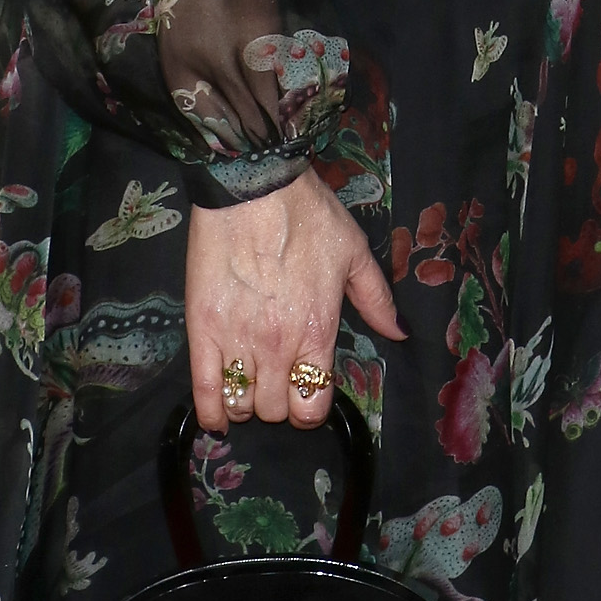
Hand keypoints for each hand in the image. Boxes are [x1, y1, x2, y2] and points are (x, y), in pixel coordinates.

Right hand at [186, 167, 403, 428]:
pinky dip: (210, 412)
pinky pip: (203, 391)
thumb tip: (398, 334)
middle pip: (275, 410)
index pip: (313, 406)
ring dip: (248, 403)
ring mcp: (237, 341)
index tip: (309, 393)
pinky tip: (217, 415)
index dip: (312, 408)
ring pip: (242, 404)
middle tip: (280, 380)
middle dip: (280, 403)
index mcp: (317, 332)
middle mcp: (278, 347)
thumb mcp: (355, 253)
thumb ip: (377, 300)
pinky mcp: (202, 331)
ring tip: (251, 385)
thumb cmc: (308, 215)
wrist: (254, 185)